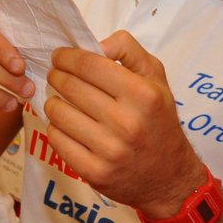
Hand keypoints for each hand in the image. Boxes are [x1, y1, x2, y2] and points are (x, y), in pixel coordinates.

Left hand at [43, 30, 206, 214]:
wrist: (169, 177)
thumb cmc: (158, 120)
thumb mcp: (156, 78)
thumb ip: (129, 51)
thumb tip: (96, 45)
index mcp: (142, 95)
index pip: (88, 65)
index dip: (66, 57)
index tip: (59, 56)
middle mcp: (126, 122)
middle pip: (69, 87)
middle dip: (56, 76)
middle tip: (55, 75)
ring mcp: (109, 150)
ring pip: (58, 113)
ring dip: (52, 102)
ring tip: (59, 100)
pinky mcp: (94, 172)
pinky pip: (57, 140)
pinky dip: (55, 127)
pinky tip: (65, 124)